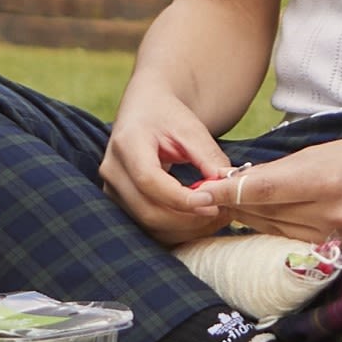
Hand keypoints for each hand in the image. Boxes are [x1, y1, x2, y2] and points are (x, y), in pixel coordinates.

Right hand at [101, 75, 237, 243]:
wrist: (144, 111)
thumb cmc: (167, 116)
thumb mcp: (190, 128)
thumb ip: (208, 156)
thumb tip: (229, 184)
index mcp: (127, 144)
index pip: (149, 180)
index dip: (181, 198)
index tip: (213, 201)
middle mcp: (113, 170)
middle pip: (148, 210)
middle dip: (189, 219)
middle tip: (223, 213)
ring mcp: (112, 190)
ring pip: (149, 225)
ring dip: (186, 228)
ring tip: (216, 217)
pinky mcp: (120, 204)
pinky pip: (148, 228)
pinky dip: (177, 229)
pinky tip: (200, 220)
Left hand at [199, 132, 341, 248]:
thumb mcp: (319, 153)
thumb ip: (277, 171)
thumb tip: (235, 181)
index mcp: (323, 181)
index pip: (262, 191)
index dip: (227, 192)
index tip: (200, 191)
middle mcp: (328, 215)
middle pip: (263, 214)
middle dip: (231, 204)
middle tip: (205, 196)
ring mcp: (334, 238)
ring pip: (271, 231)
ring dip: (247, 219)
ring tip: (227, 206)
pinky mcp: (337, 252)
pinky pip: (290, 242)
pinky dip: (271, 230)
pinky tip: (257, 221)